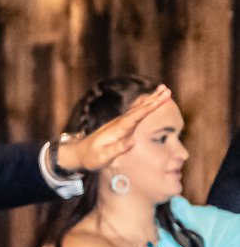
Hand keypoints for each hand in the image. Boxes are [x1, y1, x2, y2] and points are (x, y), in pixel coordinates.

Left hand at [54, 85, 173, 172]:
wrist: (78, 153)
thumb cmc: (91, 157)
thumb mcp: (102, 157)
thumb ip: (117, 149)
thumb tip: (132, 142)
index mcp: (117, 130)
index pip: (134, 117)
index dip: (147, 108)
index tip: (159, 100)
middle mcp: (119, 123)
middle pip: (139, 109)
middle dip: (153, 100)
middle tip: (167, 90)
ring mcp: (119, 123)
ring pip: (138, 109)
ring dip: (151, 99)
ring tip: (163, 89)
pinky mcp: (120, 125)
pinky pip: (135, 112)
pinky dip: (144, 104)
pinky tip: (150, 98)